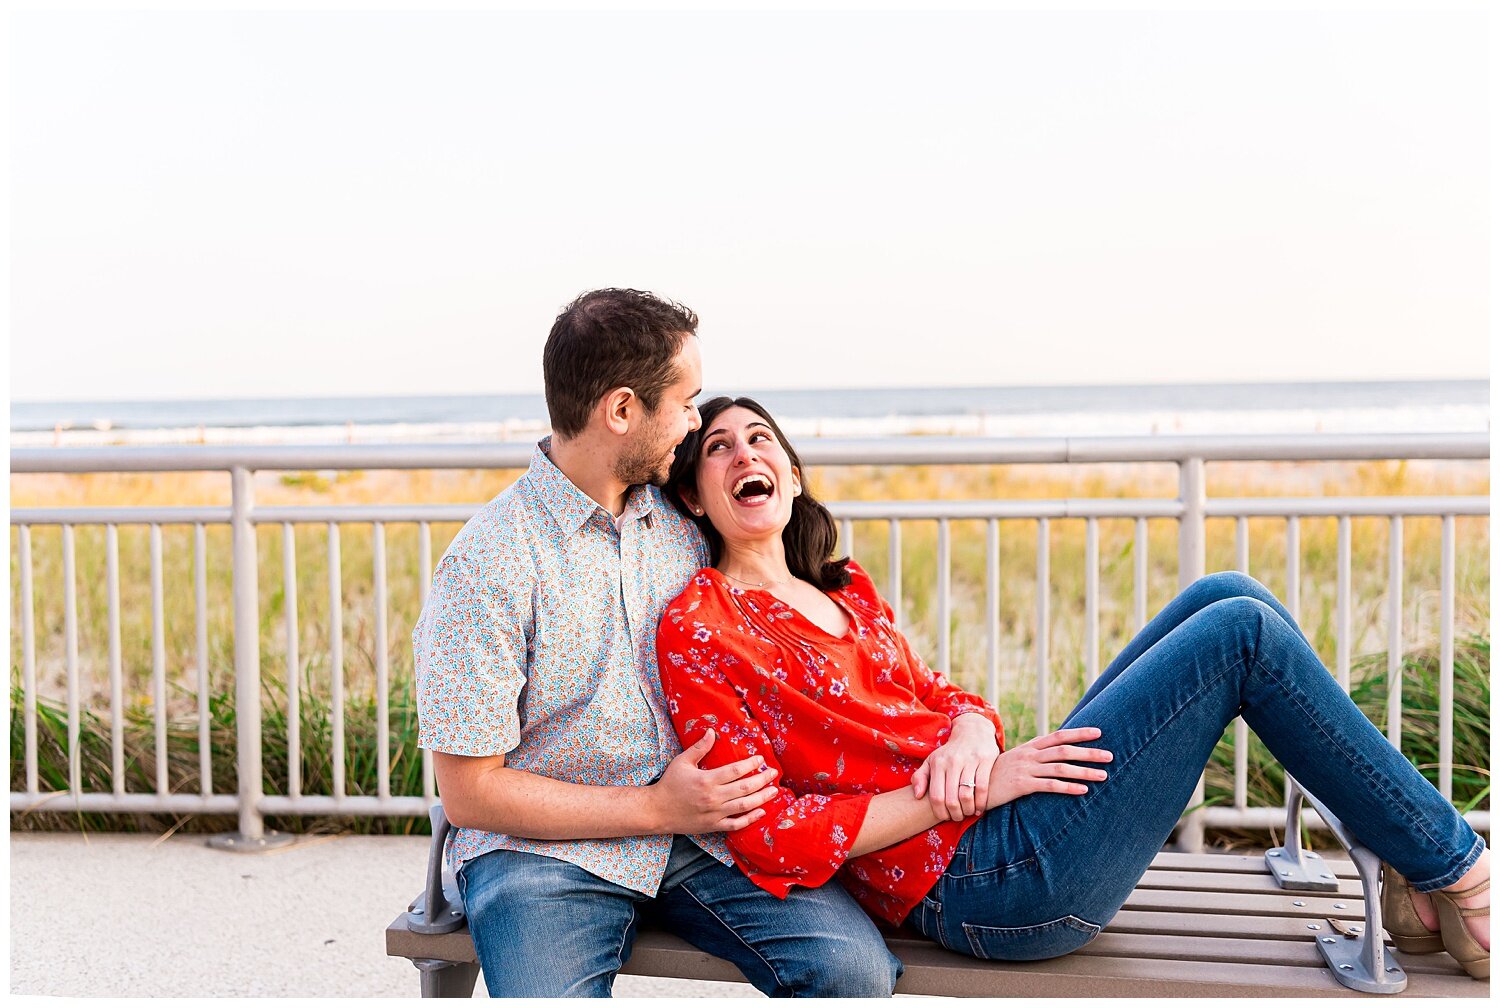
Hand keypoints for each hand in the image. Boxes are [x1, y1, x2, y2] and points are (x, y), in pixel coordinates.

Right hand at [650, 729, 778, 833]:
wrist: (657, 811)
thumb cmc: (670, 784)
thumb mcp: (682, 762)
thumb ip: (699, 748)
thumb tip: (712, 732)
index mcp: (706, 780)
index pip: (735, 771)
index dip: (751, 764)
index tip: (761, 760)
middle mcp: (713, 797)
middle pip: (744, 788)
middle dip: (762, 780)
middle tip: (774, 774)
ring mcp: (715, 813)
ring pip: (744, 806)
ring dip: (762, 798)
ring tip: (773, 791)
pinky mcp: (714, 826)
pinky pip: (736, 824)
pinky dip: (750, 819)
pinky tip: (761, 812)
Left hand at [911, 713, 1000, 820]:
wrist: (972, 731)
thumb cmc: (949, 753)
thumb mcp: (931, 761)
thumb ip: (920, 777)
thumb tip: (917, 795)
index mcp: (938, 764)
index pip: (936, 797)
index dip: (941, 812)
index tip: (945, 817)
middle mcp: (952, 762)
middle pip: (952, 799)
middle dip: (955, 814)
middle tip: (958, 817)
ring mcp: (969, 761)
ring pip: (967, 795)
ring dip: (968, 810)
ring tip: (968, 812)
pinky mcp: (985, 760)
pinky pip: (983, 787)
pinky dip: (981, 802)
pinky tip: (980, 808)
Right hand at [983, 726, 1112, 809]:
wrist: (974, 785)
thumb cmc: (998, 774)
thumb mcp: (1017, 760)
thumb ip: (1036, 756)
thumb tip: (1057, 754)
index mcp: (1031, 747)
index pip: (1059, 736)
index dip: (1079, 733)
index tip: (1099, 732)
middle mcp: (1030, 755)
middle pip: (1064, 750)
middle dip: (1089, 752)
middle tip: (1110, 756)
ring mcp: (1026, 769)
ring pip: (1061, 767)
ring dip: (1084, 771)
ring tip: (1103, 775)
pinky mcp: (1022, 785)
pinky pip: (1049, 785)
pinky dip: (1068, 787)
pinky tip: (1083, 791)